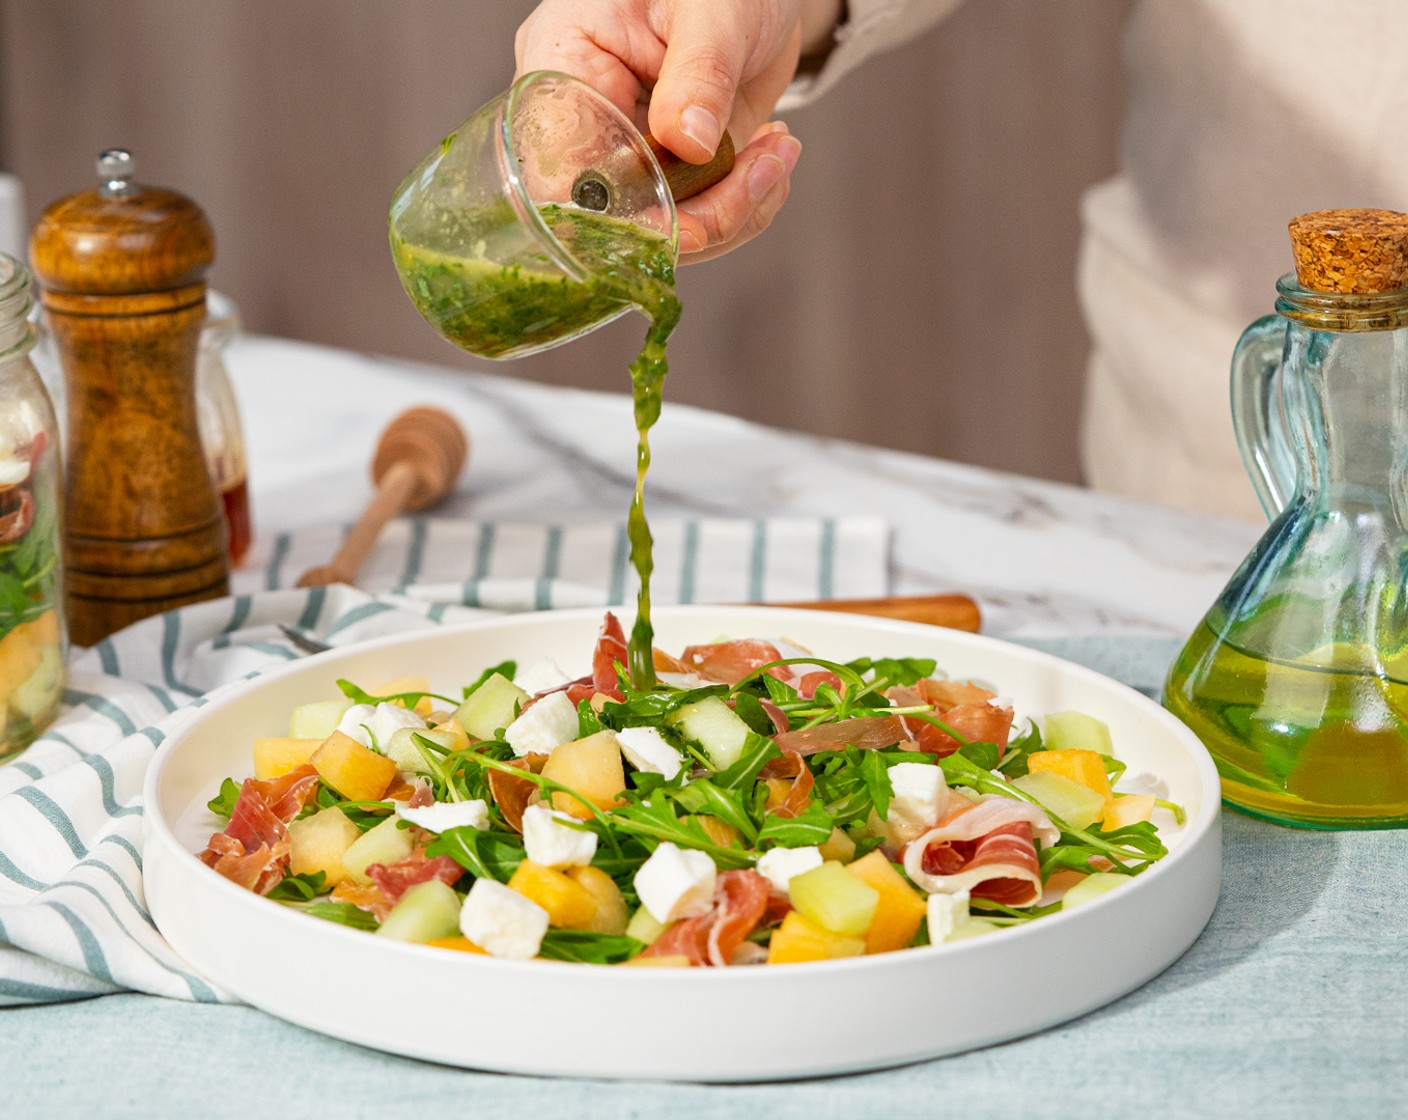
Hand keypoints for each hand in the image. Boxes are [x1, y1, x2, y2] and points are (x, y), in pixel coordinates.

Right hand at [515, 0, 833, 260]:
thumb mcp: (712, 11)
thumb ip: (699, 74)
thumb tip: (688, 143)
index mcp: (564, 67)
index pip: (558, 167)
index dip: (616, 215)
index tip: (686, 225)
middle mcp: (590, 120)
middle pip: (617, 215)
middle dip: (701, 216)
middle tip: (763, 175)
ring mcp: (632, 153)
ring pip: (664, 229)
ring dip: (734, 211)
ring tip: (778, 155)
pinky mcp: (672, 172)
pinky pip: (698, 218)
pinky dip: (745, 205)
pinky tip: (772, 159)